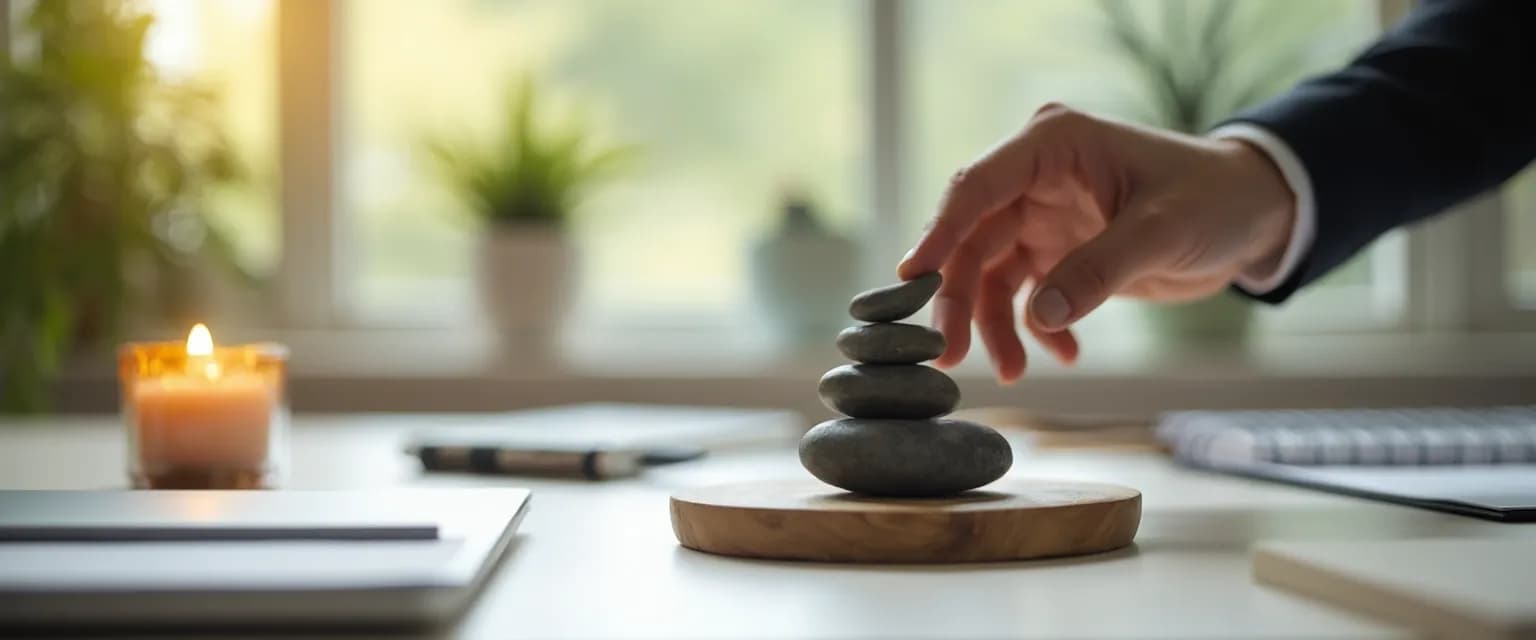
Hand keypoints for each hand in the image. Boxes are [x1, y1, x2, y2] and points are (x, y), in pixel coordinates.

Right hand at [898, 104, 1295, 382]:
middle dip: (957, 299)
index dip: (940, 232)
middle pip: (972, 239)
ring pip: (989, 274)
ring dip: (992, 326)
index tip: (913, 281)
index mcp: (1052, 146)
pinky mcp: (1058, 253)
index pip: (977, 186)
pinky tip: (1062, 356)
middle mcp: (1036, 179)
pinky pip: (1024, 296)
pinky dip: (1035, 331)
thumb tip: (1042, 317)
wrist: (1255, 216)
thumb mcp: (1162, 231)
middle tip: (946, 354)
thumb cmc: (1214, 200)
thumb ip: (1100, 271)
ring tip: (1013, 373)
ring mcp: (1042, 217)